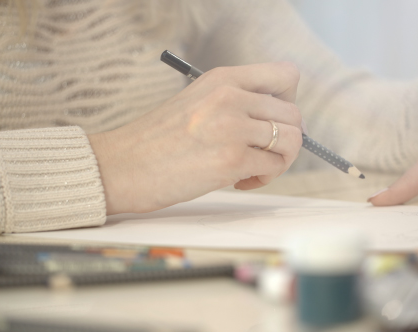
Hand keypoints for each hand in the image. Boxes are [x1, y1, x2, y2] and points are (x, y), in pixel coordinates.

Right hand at [89, 62, 302, 214]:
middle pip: (294, 114)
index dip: (289, 100)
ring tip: (253, 169)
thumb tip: (279, 119)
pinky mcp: (232, 160)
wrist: (123, 166)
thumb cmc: (158, 139)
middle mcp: (231, 97)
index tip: (276, 120)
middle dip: (287, 139)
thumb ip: (236, 100)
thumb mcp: (198, 100)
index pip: (286, 75)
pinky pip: (274, 167)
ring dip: (278, 161)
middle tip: (264, 155)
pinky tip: (241, 181)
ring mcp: (233, 127)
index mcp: (224, 79)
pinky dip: (264, 178)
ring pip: (292, 141)